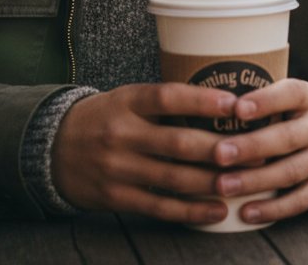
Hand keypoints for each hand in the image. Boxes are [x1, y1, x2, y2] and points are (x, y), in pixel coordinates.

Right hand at [51, 83, 236, 225]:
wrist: (52, 147)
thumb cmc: (104, 118)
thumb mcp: (126, 99)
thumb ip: (163, 103)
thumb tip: (218, 105)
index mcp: (126, 101)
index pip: (167, 97)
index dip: (202, 100)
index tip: (234, 104)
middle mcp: (121, 133)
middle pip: (178, 143)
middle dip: (220, 150)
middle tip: (255, 152)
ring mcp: (117, 167)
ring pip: (174, 178)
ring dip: (212, 183)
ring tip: (243, 183)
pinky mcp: (116, 197)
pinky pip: (160, 207)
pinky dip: (191, 211)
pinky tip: (216, 210)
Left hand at [210, 79, 307, 224]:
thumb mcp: (297, 96)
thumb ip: (267, 99)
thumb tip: (218, 107)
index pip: (289, 94)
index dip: (264, 101)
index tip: (237, 108)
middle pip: (286, 138)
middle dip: (250, 147)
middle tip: (218, 154)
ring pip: (290, 172)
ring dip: (254, 181)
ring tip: (223, 185)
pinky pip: (299, 201)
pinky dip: (272, 209)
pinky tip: (246, 211)